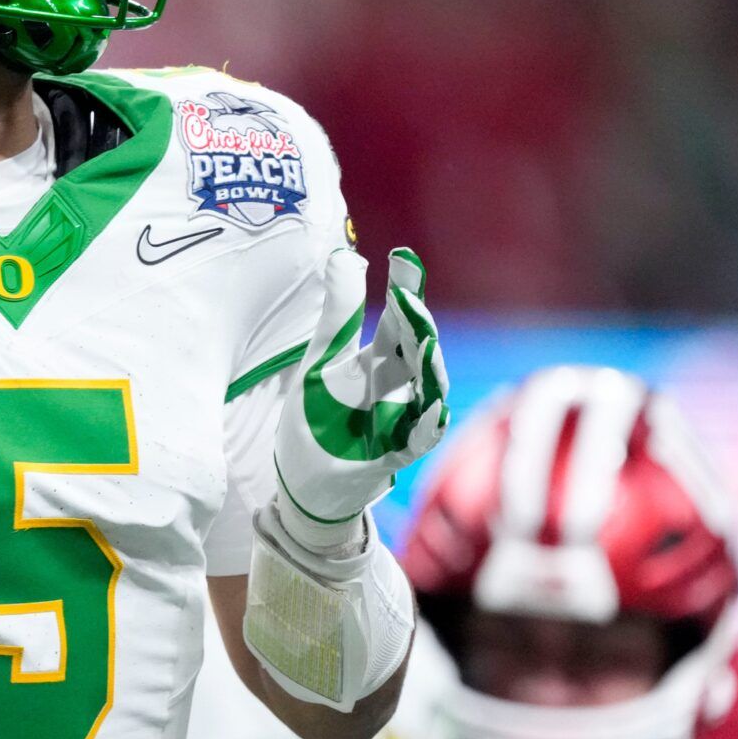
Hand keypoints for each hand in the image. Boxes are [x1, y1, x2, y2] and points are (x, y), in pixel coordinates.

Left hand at [273, 246, 448, 542]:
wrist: (305, 482)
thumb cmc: (316, 417)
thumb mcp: (318, 362)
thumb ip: (337, 315)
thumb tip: (345, 256)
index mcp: (376, 360)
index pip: (396, 318)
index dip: (403, 289)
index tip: (401, 256)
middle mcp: (396, 385)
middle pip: (415, 349)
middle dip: (416, 324)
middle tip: (409, 299)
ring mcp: (400, 419)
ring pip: (427, 390)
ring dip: (428, 369)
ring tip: (424, 345)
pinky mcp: (394, 454)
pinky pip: (418, 439)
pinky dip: (427, 426)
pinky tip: (432, 410)